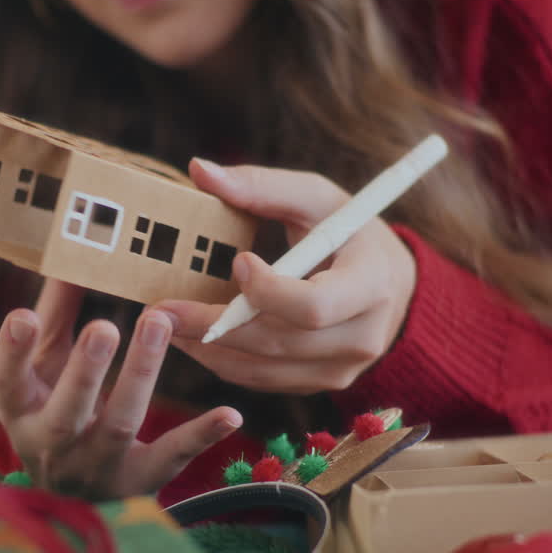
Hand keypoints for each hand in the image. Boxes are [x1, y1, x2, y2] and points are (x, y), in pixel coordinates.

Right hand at [0, 278, 241, 498]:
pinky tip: (230, 414)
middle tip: (104, 326)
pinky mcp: (140, 479)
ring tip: (157, 323)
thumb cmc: (56, 408)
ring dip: (140, 375)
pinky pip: (172, 456)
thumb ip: (55, 316)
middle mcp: (53, 445)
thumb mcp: (47, 367)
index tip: (22, 316)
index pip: (8, 383)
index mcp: (23, 412)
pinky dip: (201, 436)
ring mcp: (97, 467)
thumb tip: (69, 255)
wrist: (75, 492)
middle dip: (85, 370)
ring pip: (118, 425)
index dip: (12, 353)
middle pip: (66, 412)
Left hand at [154, 158, 416, 394]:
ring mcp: (343, 368)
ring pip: (263, 367)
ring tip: (164, 325)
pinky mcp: (321, 383)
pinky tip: (191, 338)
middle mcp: (363, 335)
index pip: (315, 306)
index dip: (269, 292)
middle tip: (161, 310)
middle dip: (214, 325)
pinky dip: (222, 361)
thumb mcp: (317, 198)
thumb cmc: (348, 231)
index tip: (238, 261)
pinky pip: (263, 379)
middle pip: (279, 341)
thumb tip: (199, 169)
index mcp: (371, 284)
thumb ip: (261, 186)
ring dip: (208, 348)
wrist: (391, 285)